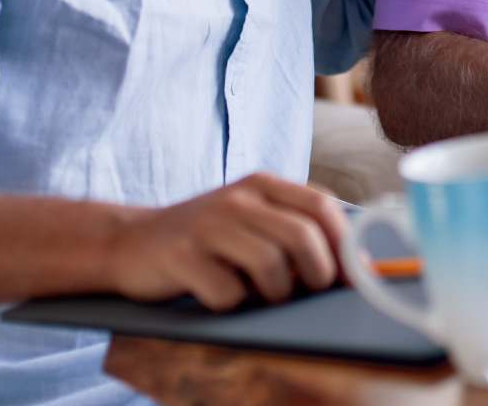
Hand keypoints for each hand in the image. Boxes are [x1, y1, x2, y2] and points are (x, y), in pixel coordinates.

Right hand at [109, 173, 349, 310]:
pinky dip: (232, 304)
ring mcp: (207, 224)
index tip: (349, 277)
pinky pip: (228, 292)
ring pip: (271, 266)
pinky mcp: (180, 255)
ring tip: (259, 294)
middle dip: (316, 276)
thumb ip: (297, 233)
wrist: (128, 242)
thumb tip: (358, 268)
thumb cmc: (206, 240)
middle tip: (305, 292)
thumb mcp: (252, 222)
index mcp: (262, 184)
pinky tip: (219, 294)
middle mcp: (237, 197)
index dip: (343, 245)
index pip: (322, 207)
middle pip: (303, 238)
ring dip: (274, 294)